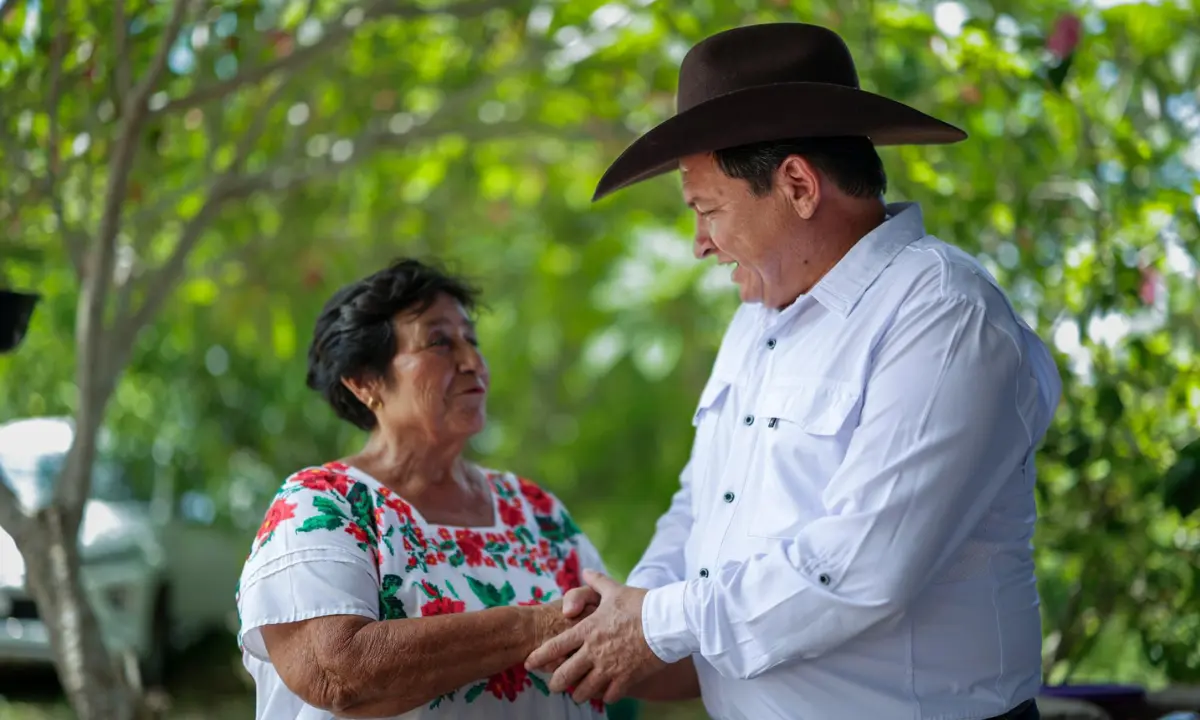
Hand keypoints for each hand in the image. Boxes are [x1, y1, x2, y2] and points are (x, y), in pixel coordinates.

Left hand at [525, 570, 666, 704]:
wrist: (666, 620)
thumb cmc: (640, 603)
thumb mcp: (614, 590)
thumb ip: (596, 582)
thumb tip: (585, 571)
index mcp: (587, 630)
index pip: (555, 647)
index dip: (539, 657)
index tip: (529, 664)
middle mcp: (594, 651)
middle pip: (564, 676)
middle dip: (556, 683)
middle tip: (555, 685)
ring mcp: (609, 667)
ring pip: (584, 691)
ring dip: (579, 694)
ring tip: (578, 694)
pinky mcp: (626, 678)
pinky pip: (609, 696)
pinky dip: (605, 697)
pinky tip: (605, 694)